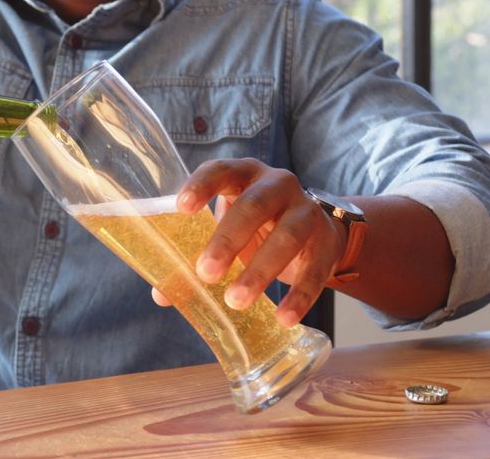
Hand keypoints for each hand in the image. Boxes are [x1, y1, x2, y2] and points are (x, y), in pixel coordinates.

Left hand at [151, 158, 348, 326]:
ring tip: (236, 301)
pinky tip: (283, 318)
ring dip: (260, 270)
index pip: (221, 171)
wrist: (317, 230)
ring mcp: (306, 211)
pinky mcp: (327, 242)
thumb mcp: (228, 231)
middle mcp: (277, 185)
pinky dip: (300, 296)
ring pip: (287, 236)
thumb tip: (162, 294)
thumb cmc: (257, 227)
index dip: (201, 185)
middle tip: (205, 273)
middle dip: (228, 239)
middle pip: (254, 205)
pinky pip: (315, 269)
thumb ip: (195, 256)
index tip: (181, 207)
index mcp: (244, 176)